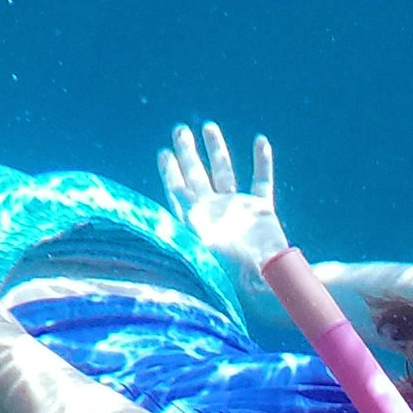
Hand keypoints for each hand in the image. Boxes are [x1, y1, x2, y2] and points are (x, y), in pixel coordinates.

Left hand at [158, 121, 289, 271]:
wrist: (263, 285)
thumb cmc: (230, 277)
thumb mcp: (200, 256)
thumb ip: (181, 241)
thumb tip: (149, 238)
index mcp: (196, 222)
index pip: (178, 190)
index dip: (170, 171)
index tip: (165, 152)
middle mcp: (214, 213)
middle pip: (196, 175)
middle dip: (187, 152)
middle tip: (179, 130)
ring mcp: (237, 211)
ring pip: (225, 173)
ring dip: (217, 150)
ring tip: (209, 127)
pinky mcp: (262, 213)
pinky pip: (262, 182)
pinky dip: (263, 162)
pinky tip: (260, 142)